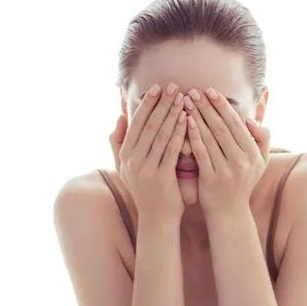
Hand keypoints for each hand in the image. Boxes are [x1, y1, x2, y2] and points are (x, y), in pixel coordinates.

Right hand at [111, 83, 187, 221]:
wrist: (157, 219)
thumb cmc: (146, 191)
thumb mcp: (126, 168)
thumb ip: (119, 142)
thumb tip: (120, 117)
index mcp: (125, 155)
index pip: (136, 124)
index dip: (146, 104)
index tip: (157, 88)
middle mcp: (132, 160)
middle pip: (148, 126)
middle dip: (161, 104)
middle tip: (173, 86)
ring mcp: (145, 169)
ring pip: (160, 135)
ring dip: (172, 114)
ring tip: (182, 97)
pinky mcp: (160, 177)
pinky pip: (171, 149)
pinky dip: (178, 132)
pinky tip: (187, 119)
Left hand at [184, 88, 270, 215]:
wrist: (230, 213)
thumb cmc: (243, 183)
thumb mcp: (260, 162)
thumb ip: (261, 139)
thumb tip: (251, 119)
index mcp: (253, 153)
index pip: (236, 123)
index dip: (222, 105)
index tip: (210, 90)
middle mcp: (242, 160)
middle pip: (222, 126)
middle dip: (207, 106)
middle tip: (194, 90)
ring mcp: (227, 169)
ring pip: (210, 136)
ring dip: (198, 116)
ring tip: (186, 101)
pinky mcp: (211, 178)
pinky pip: (201, 152)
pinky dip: (193, 135)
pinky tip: (185, 122)